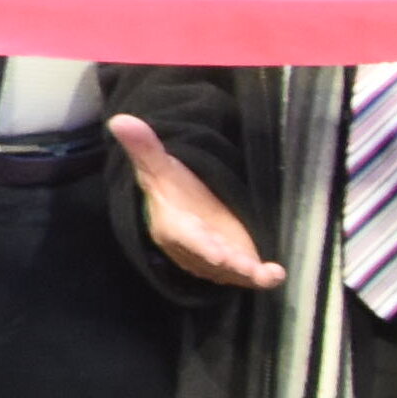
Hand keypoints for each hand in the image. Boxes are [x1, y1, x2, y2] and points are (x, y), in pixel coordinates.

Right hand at [109, 111, 280, 287]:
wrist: (182, 209)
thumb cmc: (173, 188)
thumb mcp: (159, 166)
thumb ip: (145, 147)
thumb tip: (120, 120)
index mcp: (173, 226)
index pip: (185, 237)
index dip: (201, 246)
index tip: (219, 255)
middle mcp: (193, 250)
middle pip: (211, 258)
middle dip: (228, 263)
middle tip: (248, 268)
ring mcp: (215, 260)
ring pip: (230, 271)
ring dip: (248, 273)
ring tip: (268, 275)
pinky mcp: (234, 263)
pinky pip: (247, 274)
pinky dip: (262, 277)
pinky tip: (276, 273)